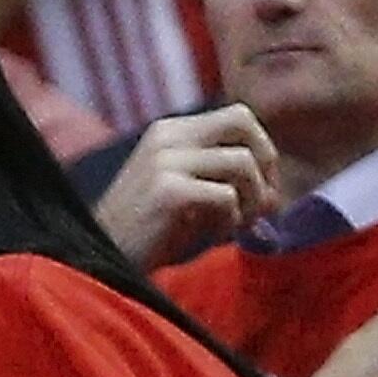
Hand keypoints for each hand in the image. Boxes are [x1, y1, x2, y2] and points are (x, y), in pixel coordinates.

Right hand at [91, 106, 276, 268]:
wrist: (104, 260)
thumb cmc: (148, 234)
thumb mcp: (184, 190)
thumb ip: (220, 176)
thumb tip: (273, 190)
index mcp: (171, 131)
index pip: (237, 116)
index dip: (261, 149)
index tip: (262, 189)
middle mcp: (168, 137)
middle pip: (242, 121)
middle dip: (266, 164)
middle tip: (262, 203)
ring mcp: (166, 161)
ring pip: (242, 163)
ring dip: (251, 201)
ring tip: (235, 227)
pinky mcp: (168, 192)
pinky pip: (227, 197)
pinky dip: (231, 222)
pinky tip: (214, 237)